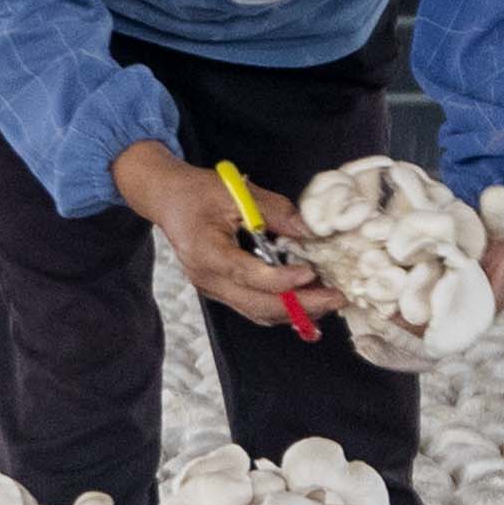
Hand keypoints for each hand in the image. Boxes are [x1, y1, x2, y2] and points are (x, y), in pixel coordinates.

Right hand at [110, 140, 322, 338]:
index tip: (311, 273)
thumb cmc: (198, 192)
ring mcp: (213, 289)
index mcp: (207, 252)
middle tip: (336, 298)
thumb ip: (276, 212)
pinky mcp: (221, 290)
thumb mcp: (237, 191)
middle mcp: (208, 279)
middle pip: (258, 305)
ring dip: (296, 312)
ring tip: (329, 303)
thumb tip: (311, 232)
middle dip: (301, 305)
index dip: (281, 279)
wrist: (167, 200)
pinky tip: (307, 305)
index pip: (247, 274)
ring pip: (258, 312)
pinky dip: (282, 309)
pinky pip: (254, 308)